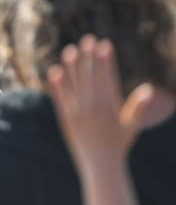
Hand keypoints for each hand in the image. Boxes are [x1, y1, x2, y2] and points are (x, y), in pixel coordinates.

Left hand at [47, 36, 170, 167]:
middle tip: (87, 39)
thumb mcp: (131, 125)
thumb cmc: (119, 144)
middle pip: (90, 76)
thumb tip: (149, 89)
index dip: (106, 60)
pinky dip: (57, 84)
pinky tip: (54, 70)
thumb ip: (138, 106)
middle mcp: (93, 107)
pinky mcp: (65, 118)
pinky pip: (60, 98)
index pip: (107, 77)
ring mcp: (77, 112)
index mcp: (111, 106)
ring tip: (70, 50)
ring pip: (73, 84)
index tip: (104, 44)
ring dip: (71, 66)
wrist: (101, 165)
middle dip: (89, 57)